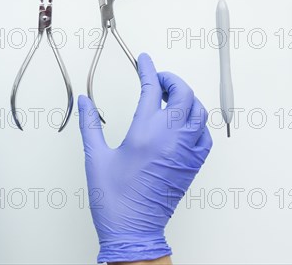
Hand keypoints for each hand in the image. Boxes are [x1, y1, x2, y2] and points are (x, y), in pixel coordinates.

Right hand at [77, 53, 211, 262]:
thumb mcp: (96, 157)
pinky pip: (205, 134)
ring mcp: (186, 151)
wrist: (133, 230)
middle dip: (171, 80)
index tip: (145, 60)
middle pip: (183, 93)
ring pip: (198, 111)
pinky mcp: (193, 164)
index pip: (151, 88)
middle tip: (157, 80)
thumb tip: (86, 102)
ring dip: (186, 98)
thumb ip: (91, 124)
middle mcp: (170, 138)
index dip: (148, 69)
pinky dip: (197, 121)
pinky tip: (183, 124)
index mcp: (145, 133)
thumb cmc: (114, 199)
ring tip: (170, 99)